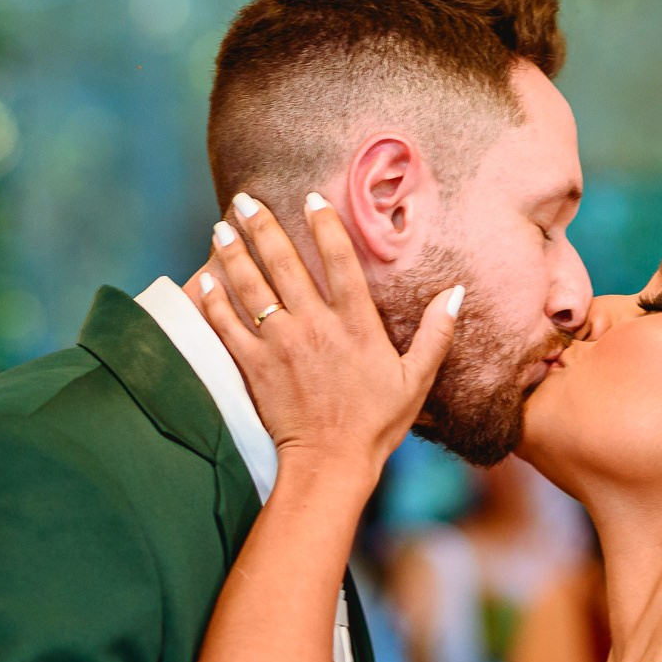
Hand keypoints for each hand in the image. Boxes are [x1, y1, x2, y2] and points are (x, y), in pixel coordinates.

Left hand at [196, 192, 460, 473]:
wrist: (331, 463)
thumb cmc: (376, 424)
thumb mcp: (416, 379)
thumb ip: (435, 333)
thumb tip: (456, 293)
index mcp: (355, 325)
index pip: (339, 261)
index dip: (324, 225)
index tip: (311, 197)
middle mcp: (315, 326)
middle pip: (284, 263)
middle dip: (262, 226)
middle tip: (245, 199)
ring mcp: (280, 345)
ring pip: (251, 287)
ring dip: (233, 253)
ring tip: (221, 228)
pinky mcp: (254, 366)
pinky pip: (228, 325)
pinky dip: (214, 301)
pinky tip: (205, 278)